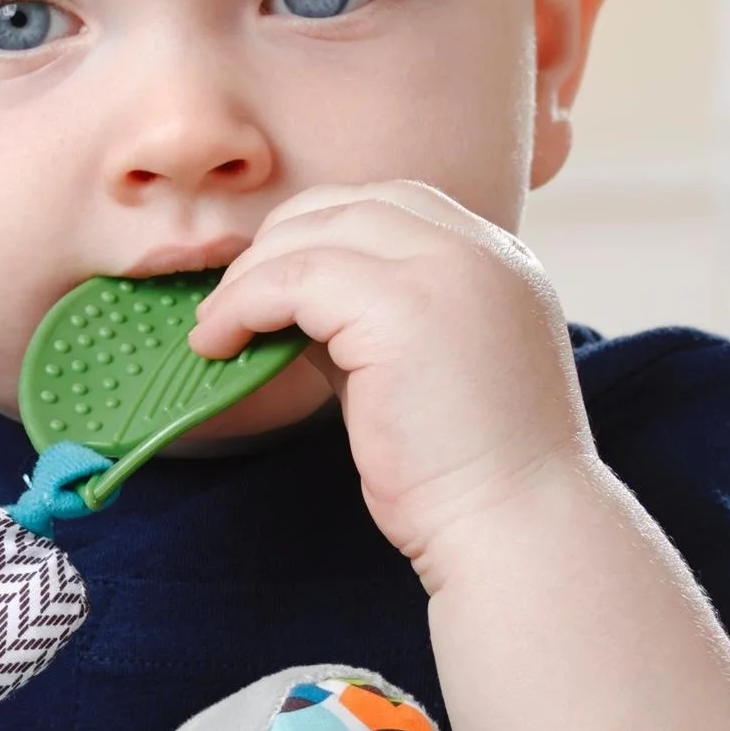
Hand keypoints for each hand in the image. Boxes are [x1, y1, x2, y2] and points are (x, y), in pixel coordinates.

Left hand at [188, 182, 591, 580]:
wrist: (514, 527)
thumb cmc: (468, 476)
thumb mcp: (420, 373)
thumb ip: (367, 327)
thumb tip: (288, 310)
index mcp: (498, 261)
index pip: (392, 206)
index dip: (321, 234)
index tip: (274, 281)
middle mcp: (480, 249)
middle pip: (349, 203)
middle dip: (279, 245)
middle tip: (231, 303)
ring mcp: (446, 269)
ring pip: (314, 233)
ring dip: (250, 277)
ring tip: (215, 330)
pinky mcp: (402, 307)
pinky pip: (294, 278)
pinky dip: (243, 303)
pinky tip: (219, 343)